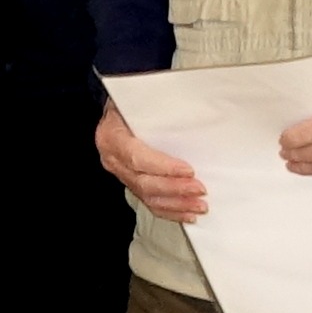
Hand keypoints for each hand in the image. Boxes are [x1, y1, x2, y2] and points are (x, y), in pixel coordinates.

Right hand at [95, 99, 205, 221]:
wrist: (119, 107)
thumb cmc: (134, 101)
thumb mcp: (142, 99)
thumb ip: (158, 108)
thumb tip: (195, 111)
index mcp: (111, 136)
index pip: (136, 156)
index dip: (163, 167)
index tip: (189, 170)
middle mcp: (112, 158)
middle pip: (142, 181)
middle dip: (174, 188)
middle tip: (200, 189)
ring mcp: (121, 173)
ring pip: (146, 196)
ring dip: (175, 203)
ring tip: (200, 205)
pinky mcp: (131, 182)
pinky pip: (149, 202)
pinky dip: (169, 210)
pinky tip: (187, 214)